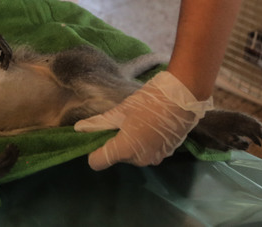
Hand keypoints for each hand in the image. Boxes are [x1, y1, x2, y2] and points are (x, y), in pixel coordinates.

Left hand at [73, 70, 212, 169]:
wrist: (182, 99)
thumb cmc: (148, 102)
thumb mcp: (121, 111)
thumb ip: (99, 123)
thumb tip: (79, 128)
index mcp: (125, 150)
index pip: (97, 162)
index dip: (94, 151)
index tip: (100, 136)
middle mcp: (139, 160)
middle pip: (117, 156)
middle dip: (117, 142)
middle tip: (124, 122)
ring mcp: (155, 159)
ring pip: (133, 154)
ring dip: (132, 142)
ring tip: (139, 122)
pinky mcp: (166, 155)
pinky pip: (148, 152)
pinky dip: (146, 143)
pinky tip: (152, 126)